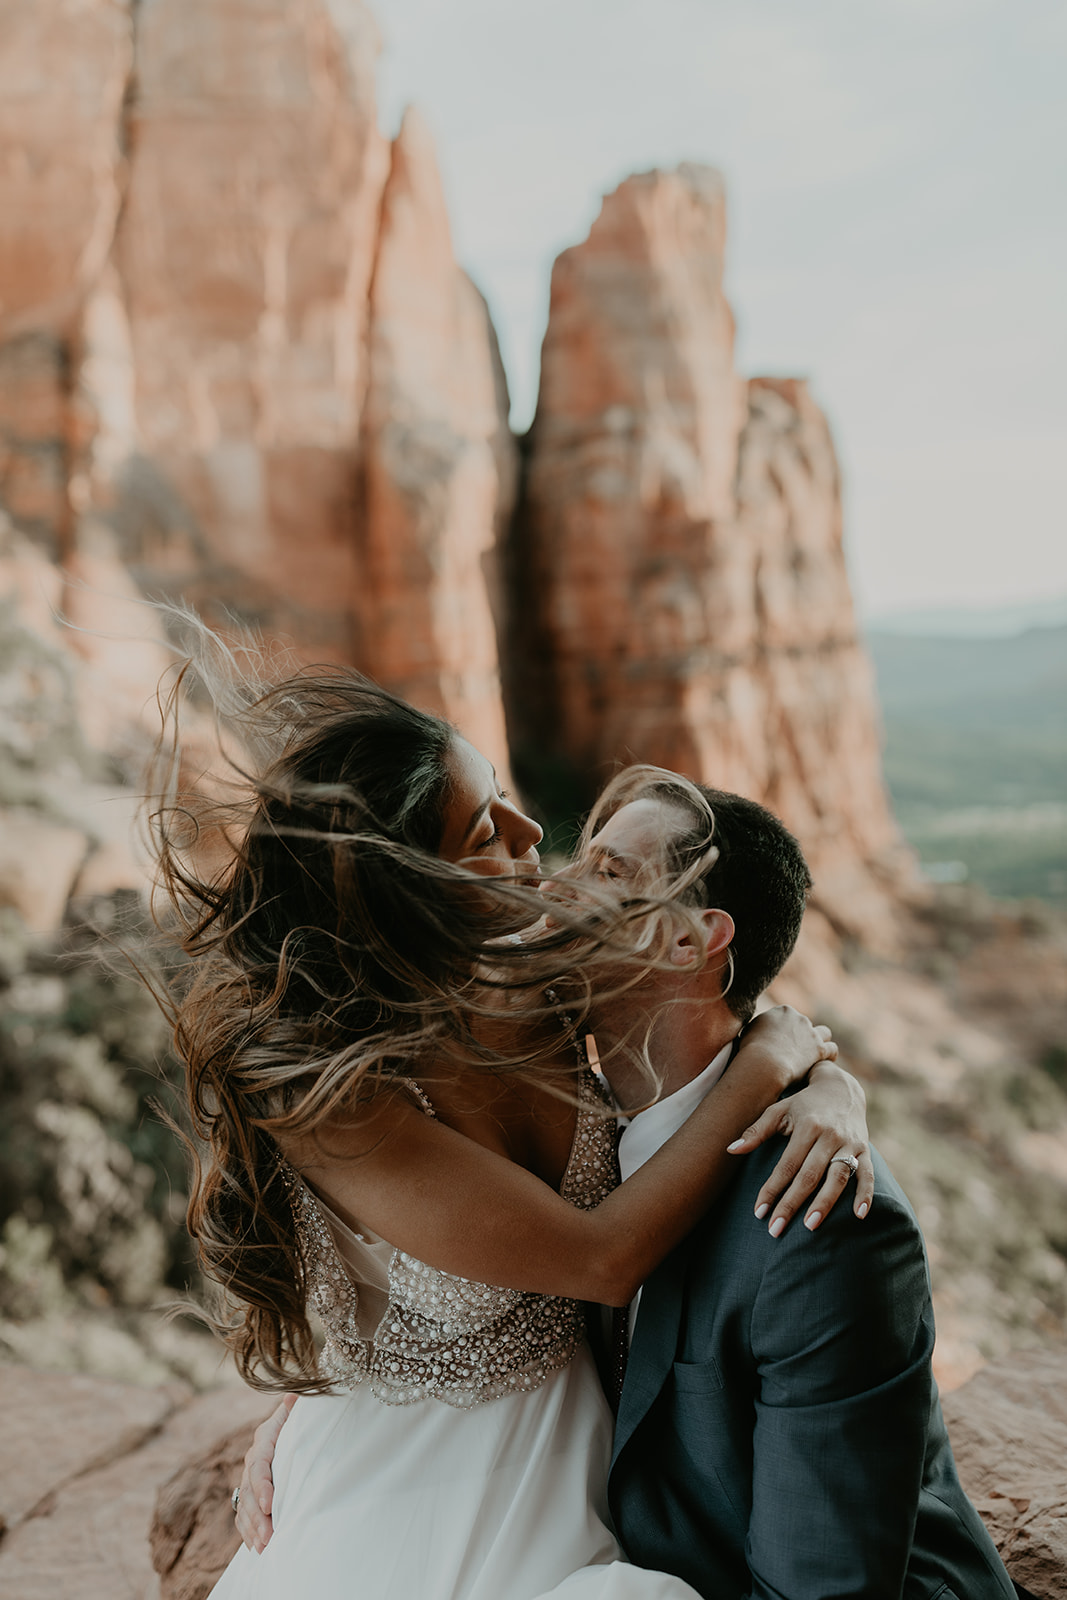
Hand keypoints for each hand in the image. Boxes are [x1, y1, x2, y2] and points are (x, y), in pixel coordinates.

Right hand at [235, 1394, 295, 1552]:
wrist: (286, 1432)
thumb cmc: (297, 1424)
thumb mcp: (296, 1415)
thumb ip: (293, 1411)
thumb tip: (294, 1396)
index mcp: (263, 1441)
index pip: (260, 1465)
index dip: (263, 1486)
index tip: (271, 1505)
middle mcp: (252, 1461)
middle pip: (250, 1491)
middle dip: (258, 1516)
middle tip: (269, 1537)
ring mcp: (247, 1480)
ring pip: (245, 1507)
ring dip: (253, 1529)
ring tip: (265, 1547)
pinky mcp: (247, 1495)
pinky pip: (242, 1517)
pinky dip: (248, 1533)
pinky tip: (257, 1549)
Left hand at [727, 1058, 872, 1235]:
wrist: (842, 1088)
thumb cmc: (803, 1104)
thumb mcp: (779, 1111)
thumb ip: (756, 1131)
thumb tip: (730, 1149)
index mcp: (806, 1127)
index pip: (786, 1165)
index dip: (772, 1189)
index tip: (759, 1212)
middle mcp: (829, 1136)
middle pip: (809, 1175)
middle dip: (792, 1203)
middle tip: (776, 1229)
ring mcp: (849, 1143)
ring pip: (838, 1177)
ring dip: (825, 1203)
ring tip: (810, 1227)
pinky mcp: (865, 1150)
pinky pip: (868, 1174)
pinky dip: (865, 1194)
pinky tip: (859, 1216)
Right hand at [735, 1005, 837, 1090]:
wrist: (764, 1062)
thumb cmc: (750, 1050)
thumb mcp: (748, 1032)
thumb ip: (757, 1028)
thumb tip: (756, 1031)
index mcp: (782, 1010)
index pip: (789, 1016)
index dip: (787, 1029)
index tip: (783, 1040)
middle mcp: (799, 1018)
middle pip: (805, 1024)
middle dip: (802, 1035)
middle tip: (796, 1050)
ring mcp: (811, 1033)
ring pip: (824, 1033)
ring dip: (820, 1041)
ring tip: (816, 1053)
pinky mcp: (820, 1049)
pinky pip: (832, 1049)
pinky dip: (829, 1055)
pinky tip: (825, 1062)